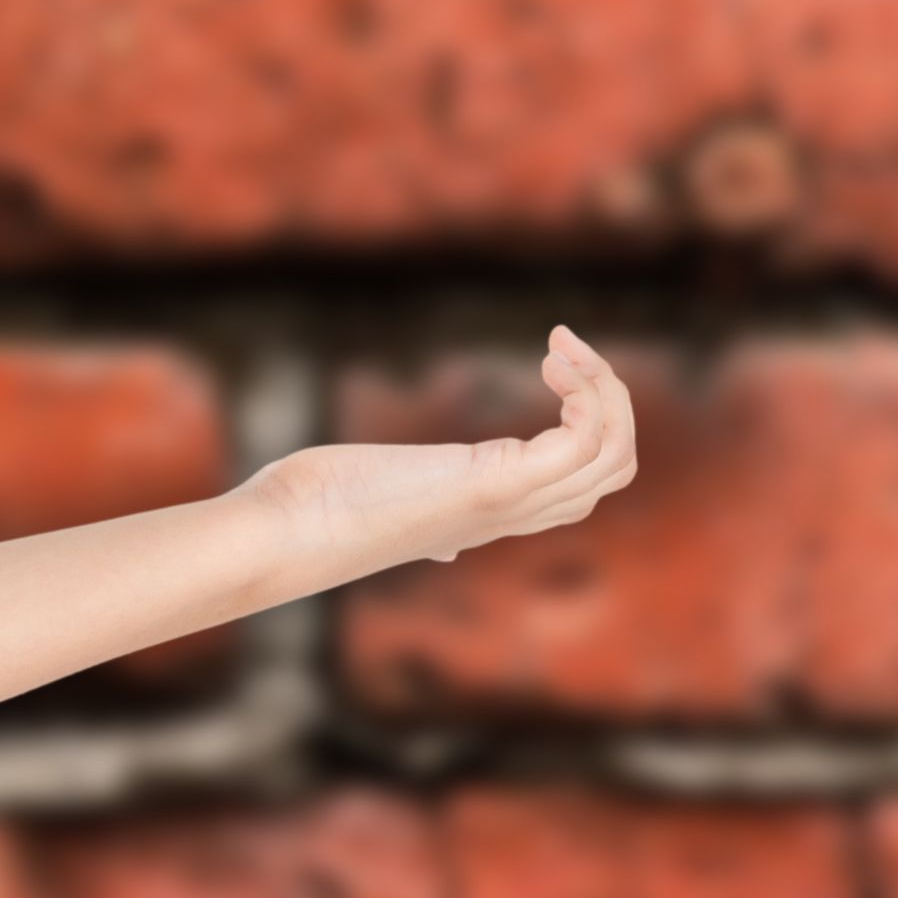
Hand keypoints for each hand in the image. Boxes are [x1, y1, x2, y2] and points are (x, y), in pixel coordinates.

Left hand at [240, 326, 639, 586]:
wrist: (282, 530)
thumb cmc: (319, 509)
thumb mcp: (389, 506)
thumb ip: (430, 521)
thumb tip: (446, 550)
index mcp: (493, 513)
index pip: (585, 486)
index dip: (589, 424)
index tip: (549, 367)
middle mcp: (511, 515)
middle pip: (615, 471)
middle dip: (611, 401)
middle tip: (562, 352)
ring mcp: (508, 504)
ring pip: (614, 457)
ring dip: (607, 389)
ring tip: (563, 347)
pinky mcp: (493, 485)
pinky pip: (585, 443)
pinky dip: (590, 395)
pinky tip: (555, 360)